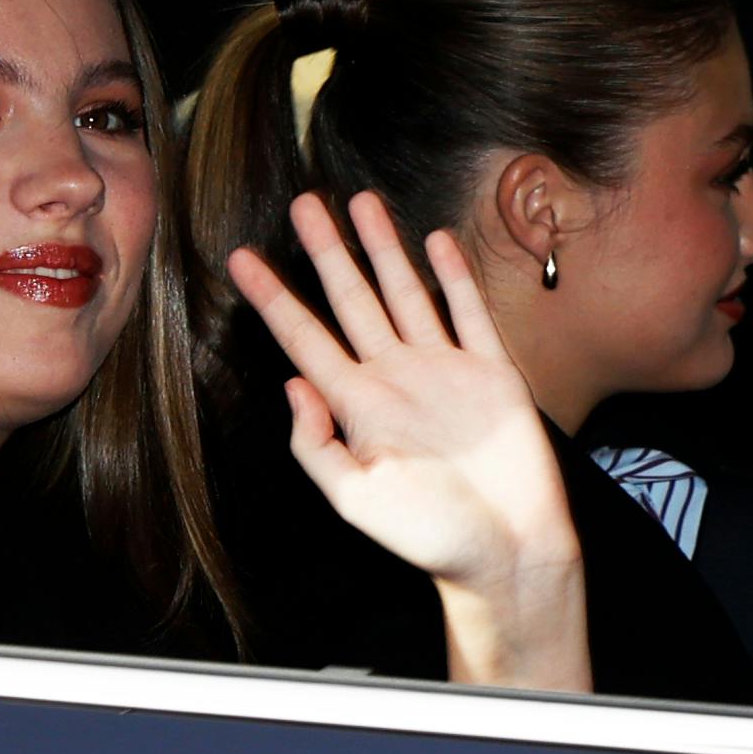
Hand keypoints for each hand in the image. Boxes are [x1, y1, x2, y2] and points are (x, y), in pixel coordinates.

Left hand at [228, 190, 590, 692]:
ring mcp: (445, 372)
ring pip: (406, 293)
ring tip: (362, 202)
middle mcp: (396, 379)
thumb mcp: (357, 500)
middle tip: (304, 203)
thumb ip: (318, 446)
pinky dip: (453, 277)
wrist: (510, 552)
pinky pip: (468, 313)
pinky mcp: (492, 374)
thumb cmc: (434, 538)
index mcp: (359, 407)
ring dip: (384, 248)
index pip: (306, 339)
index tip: (242, 260)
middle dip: (328, 251)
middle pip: (353, 300)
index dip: (273, 298)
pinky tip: (437, 242)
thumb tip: (293, 384)